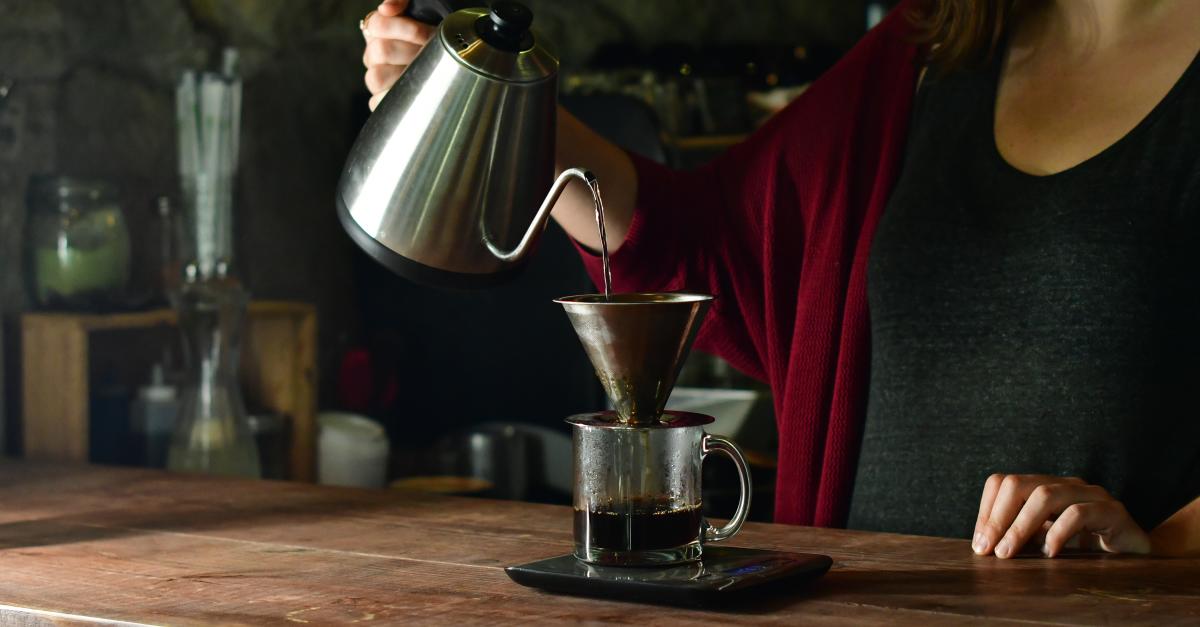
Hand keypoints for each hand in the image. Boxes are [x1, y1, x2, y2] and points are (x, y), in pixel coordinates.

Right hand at [361, 0, 435, 109]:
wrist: (449, 59)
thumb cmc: (433, 35)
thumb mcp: (421, 11)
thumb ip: (402, 1)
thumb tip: (386, 8)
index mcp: (379, 30)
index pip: (378, 25)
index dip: (405, 29)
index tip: (428, 34)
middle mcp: (374, 53)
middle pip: (380, 51)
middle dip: (411, 52)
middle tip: (429, 54)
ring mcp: (376, 76)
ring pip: (376, 76)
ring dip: (404, 74)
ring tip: (425, 72)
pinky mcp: (381, 99)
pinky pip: (376, 102)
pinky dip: (393, 99)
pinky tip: (412, 93)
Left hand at [972, 474, 1150, 557]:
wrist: (1134, 555)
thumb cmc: (1084, 547)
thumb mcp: (1043, 540)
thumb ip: (1018, 537)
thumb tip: (983, 546)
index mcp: (1044, 486)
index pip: (1004, 482)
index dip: (986, 510)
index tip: (979, 542)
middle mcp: (1064, 484)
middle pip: (1019, 484)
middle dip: (998, 517)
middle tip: (989, 549)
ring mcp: (1090, 494)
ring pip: (1046, 496)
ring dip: (1021, 526)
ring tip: (1009, 552)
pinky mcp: (1112, 511)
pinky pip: (1079, 514)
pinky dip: (1058, 533)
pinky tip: (1049, 553)